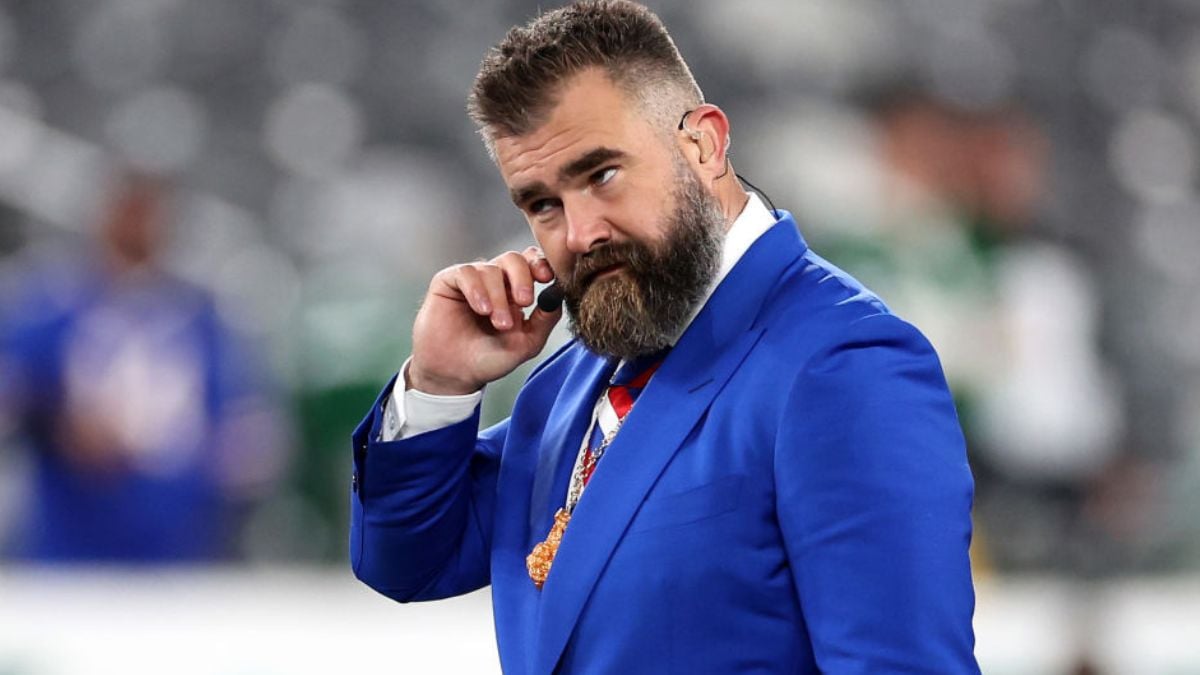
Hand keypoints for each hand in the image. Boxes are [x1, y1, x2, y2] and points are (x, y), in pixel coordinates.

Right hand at [409, 247, 560, 394]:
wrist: (456, 375)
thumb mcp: (526, 343)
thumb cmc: (489, 359)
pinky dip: (476, 289)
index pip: (530, 263)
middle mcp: (494, 281)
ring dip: (498, 296)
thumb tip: (559, 295)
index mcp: (515, 290)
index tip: (547, 278)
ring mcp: (471, 280)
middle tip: (524, 301)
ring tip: (499, 322)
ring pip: (490, 268)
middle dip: (522, 278)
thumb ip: (545, 320)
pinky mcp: (448, 282)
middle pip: (513, 259)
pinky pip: (464, 272)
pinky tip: (482, 310)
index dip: (540, 264)